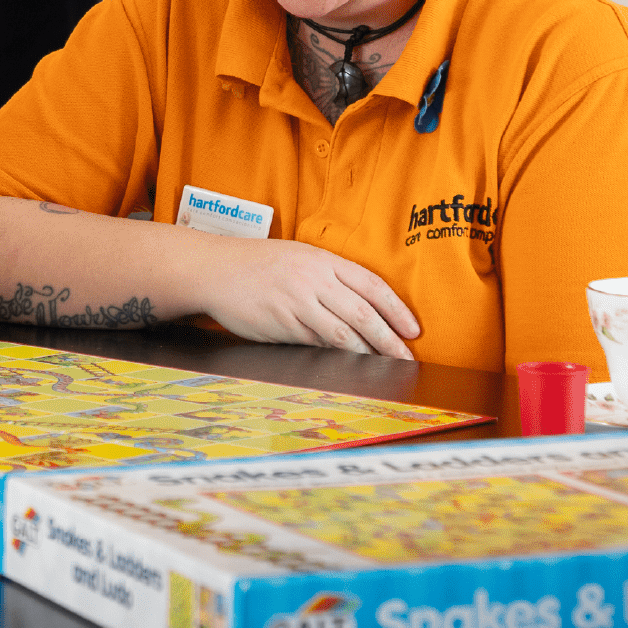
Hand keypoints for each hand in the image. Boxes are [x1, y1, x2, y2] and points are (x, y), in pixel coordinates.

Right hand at [196, 238, 420, 357]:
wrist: (214, 269)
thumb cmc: (257, 264)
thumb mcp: (298, 257)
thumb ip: (329, 278)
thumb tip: (361, 311)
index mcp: (323, 260)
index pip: (372, 285)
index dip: (397, 309)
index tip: (413, 330)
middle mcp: (313, 279)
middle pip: (363, 313)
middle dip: (389, 340)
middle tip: (407, 359)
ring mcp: (297, 301)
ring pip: (342, 333)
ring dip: (367, 354)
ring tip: (383, 369)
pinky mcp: (282, 323)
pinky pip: (315, 343)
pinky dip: (335, 357)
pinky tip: (347, 367)